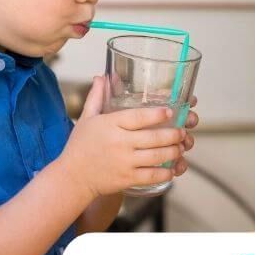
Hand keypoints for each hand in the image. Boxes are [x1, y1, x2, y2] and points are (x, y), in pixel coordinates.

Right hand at [58, 76, 196, 196]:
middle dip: (173, 134)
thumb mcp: (86, 118)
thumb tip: (101, 76)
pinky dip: (166, 172)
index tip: (170, 111)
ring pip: (157, 156)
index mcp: (111, 125)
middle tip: (182, 131)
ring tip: (181, 147)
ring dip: (173, 151)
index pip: (138, 117)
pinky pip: (152, 175)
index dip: (157, 114)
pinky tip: (172, 167)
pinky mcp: (127, 179)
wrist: (72, 177)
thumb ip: (97, 97)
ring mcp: (124, 162)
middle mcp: (119, 142)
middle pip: (153, 137)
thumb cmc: (80, 146)